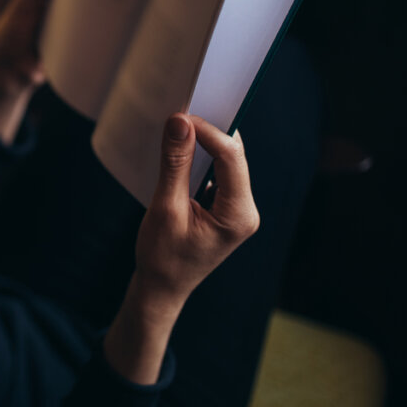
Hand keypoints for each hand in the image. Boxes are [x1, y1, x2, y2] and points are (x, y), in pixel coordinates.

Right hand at [134, 114, 259, 307]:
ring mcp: (236, 209)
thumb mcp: (165, 208)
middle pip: (233, 156)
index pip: (231, 157)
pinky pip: (217, 173)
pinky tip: (179, 154)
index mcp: (239, 214)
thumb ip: (174, 164)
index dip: (208, 132)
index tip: (179, 118)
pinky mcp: (224, 208)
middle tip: (180, 117)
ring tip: (177, 132)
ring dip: (202, 145)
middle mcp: (245, 210)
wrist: (161, 289)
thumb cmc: (162, 257)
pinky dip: (198, 159)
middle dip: (208, 133)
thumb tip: (179, 123)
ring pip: (225, 162)